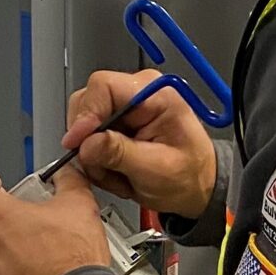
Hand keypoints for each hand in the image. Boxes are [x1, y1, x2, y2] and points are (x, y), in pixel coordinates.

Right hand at [63, 71, 217, 219]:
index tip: (78, 141)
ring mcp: (124, 109)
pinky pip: (88, 139)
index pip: (104, 86)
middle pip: (87, 103)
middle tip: (103, 166)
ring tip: (118, 173)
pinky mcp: (115, 125)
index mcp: (154, 94)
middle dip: (88, 140)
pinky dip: (96, 160)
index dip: (86, 113)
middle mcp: (137, 94)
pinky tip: (117, 171)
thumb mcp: (156, 169)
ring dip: (93, 155)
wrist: (196, 188)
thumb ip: (120, 153)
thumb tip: (87, 144)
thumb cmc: (189, 175)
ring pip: (83, 124)